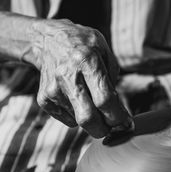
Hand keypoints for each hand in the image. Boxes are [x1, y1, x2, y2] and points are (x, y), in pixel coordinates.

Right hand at [31, 19, 132, 137]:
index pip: (104, 99)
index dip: (118, 117)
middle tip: (112, 128)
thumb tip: (118, 111)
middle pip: (87, 118)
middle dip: (104, 130)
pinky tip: (77, 97)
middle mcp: (67, 76)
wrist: (47, 40)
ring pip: (78, 121)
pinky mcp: (44, 99)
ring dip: (91, 119)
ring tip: (91, 100)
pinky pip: (67, 119)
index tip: (126, 124)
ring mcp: (53, 89)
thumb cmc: (83, 46)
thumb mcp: (104, 52)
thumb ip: (112, 79)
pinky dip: (77, 115)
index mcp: (86, 60)